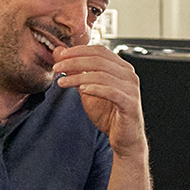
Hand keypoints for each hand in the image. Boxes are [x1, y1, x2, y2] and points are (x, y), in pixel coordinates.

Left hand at [53, 42, 146, 156]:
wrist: (124, 139)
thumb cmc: (109, 115)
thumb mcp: (87, 90)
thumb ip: (75, 71)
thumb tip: (59, 52)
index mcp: (121, 68)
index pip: (100, 51)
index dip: (79, 50)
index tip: (61, 55)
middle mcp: (129, 75)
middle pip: (99, 60)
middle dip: (75, 62)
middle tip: (57, 67)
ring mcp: (131, 89)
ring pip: (102, 75)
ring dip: (79, 77)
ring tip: (63, 82)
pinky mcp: (130, 103)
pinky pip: (111, 91)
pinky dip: (95, 89)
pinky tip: (82, 90)